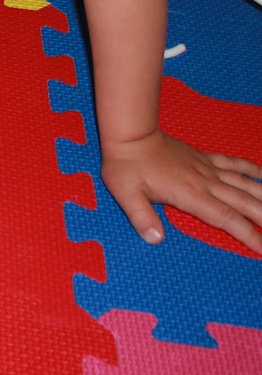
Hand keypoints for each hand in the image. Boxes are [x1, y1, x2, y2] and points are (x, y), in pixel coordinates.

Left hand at [100, 130, 261, 253]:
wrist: (130, 135)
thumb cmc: (125, 166)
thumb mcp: (125, 194)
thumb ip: (141, 217)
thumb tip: (155, 239)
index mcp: (190, 194)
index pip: (226, 219)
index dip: (247, 235)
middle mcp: (206, 182)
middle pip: (244, 203)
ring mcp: (207, 168)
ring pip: (245, 184)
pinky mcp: (204, 158)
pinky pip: (234, 164)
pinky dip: (251, 169)